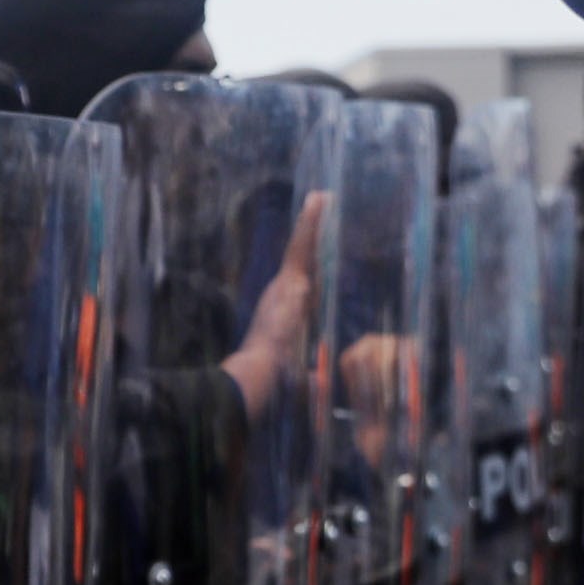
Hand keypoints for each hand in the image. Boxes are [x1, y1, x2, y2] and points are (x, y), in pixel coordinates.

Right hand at [220, 193, 328, 424]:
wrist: (260, 378)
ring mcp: (286, 287)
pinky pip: (304, 245)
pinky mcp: (292, 280)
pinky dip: (312, 223)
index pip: (304, 290)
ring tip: (323, 198)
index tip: (318, 259)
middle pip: (303, 261)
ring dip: (312, 224)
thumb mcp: (301, 380)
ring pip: (303, 249)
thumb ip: (311, 379)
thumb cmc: (275, 384)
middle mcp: (283, 297)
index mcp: (288, 317)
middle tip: (323, 208)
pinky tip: (321, 199)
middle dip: (312, 237)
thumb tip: (320, 386)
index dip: (311, 273)